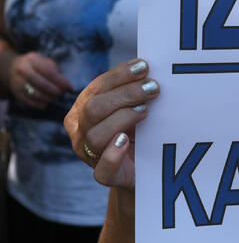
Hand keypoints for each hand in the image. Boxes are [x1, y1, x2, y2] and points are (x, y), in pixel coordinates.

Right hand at [8, 51, 71, 108]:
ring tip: (56, 98)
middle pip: (43, 84)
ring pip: (36, 94)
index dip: (61, 82)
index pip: (50, 73)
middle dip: (56, 91)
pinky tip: (47, 103)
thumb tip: (67, 86)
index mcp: (33, 59)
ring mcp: (17, 82)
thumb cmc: (36, 65)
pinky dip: (40, 104)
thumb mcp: (45, 62)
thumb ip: (56, 71)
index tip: (70, 88)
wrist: (12, 68)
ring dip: (49, 98)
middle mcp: (23, 70)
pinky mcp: (16, 92)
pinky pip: (29, 102)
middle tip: (63, 94)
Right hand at [63, 58, 158, 188]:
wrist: (145, 166)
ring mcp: (90, 155)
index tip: (144, 66)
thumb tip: (150, 69)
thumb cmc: (138, 129)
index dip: (119, 75)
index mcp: (83, 108)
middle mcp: (81, 131)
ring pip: (95, 136)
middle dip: (125, 94)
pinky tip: (126, 141)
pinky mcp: (107, 176)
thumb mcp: (133, 106)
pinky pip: (103, 170)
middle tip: (154, 88)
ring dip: (122, 118)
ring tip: (145, 110)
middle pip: (93, 108)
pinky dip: (113, 155)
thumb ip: (135, 90)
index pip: (97, 87)